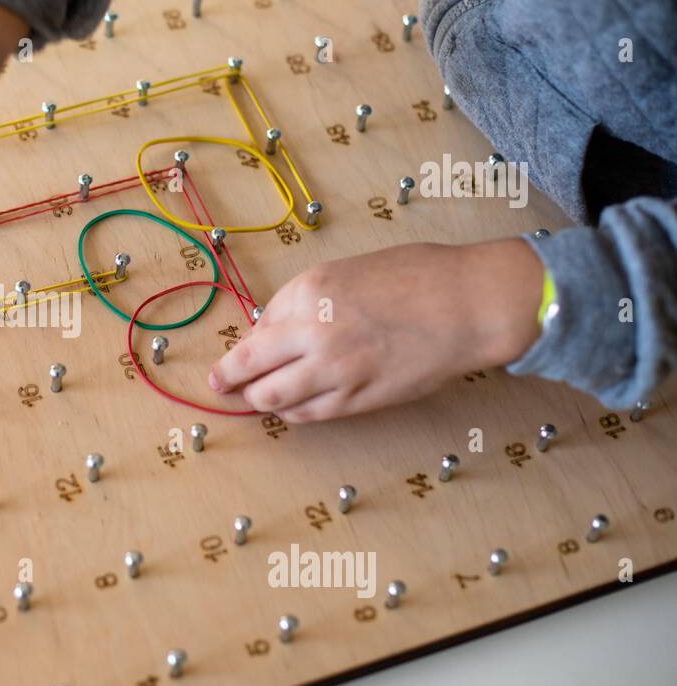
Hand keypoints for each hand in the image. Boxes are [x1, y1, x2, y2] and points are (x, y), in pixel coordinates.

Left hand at [208, 239, 544, 421]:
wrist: (467, 304)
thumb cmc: (415, 278)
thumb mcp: (346, 271)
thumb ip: (306, 300)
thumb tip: (272, 328)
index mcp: (308, 292)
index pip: (257, 326)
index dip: (246, 343)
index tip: (236, 353)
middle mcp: (312, 333)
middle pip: (249, 366)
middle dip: (227, 377)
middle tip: (218, 384)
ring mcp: (334, 371)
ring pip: (272, 397)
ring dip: (257, 399)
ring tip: (253, 398)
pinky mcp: (357, 400)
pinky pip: (308, 414)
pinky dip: (291, 412)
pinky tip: (289, 407)